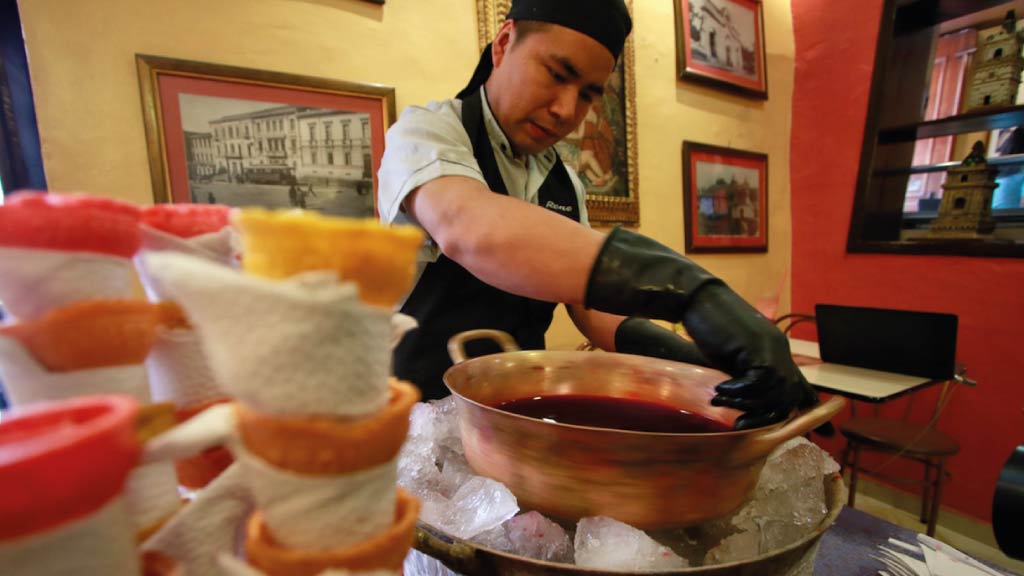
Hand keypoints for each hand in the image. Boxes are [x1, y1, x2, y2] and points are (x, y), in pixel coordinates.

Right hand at [585, 227, 830, 430]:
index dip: (807, 408)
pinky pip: (757, 382)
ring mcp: (771, 348)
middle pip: (788, 396)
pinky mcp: (757, 348)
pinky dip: (737, 392)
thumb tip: (750, 403)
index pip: (800, 385)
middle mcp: (780, 350)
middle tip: (741, 424)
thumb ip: (745, 377)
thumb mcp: (732, 358)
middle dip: (767, 417)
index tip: (823, 434)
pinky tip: (719, 390)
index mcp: (777, 352)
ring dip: (746, 405)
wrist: (697, 300)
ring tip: (722, 403)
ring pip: (774, 392)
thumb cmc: (709, 327)